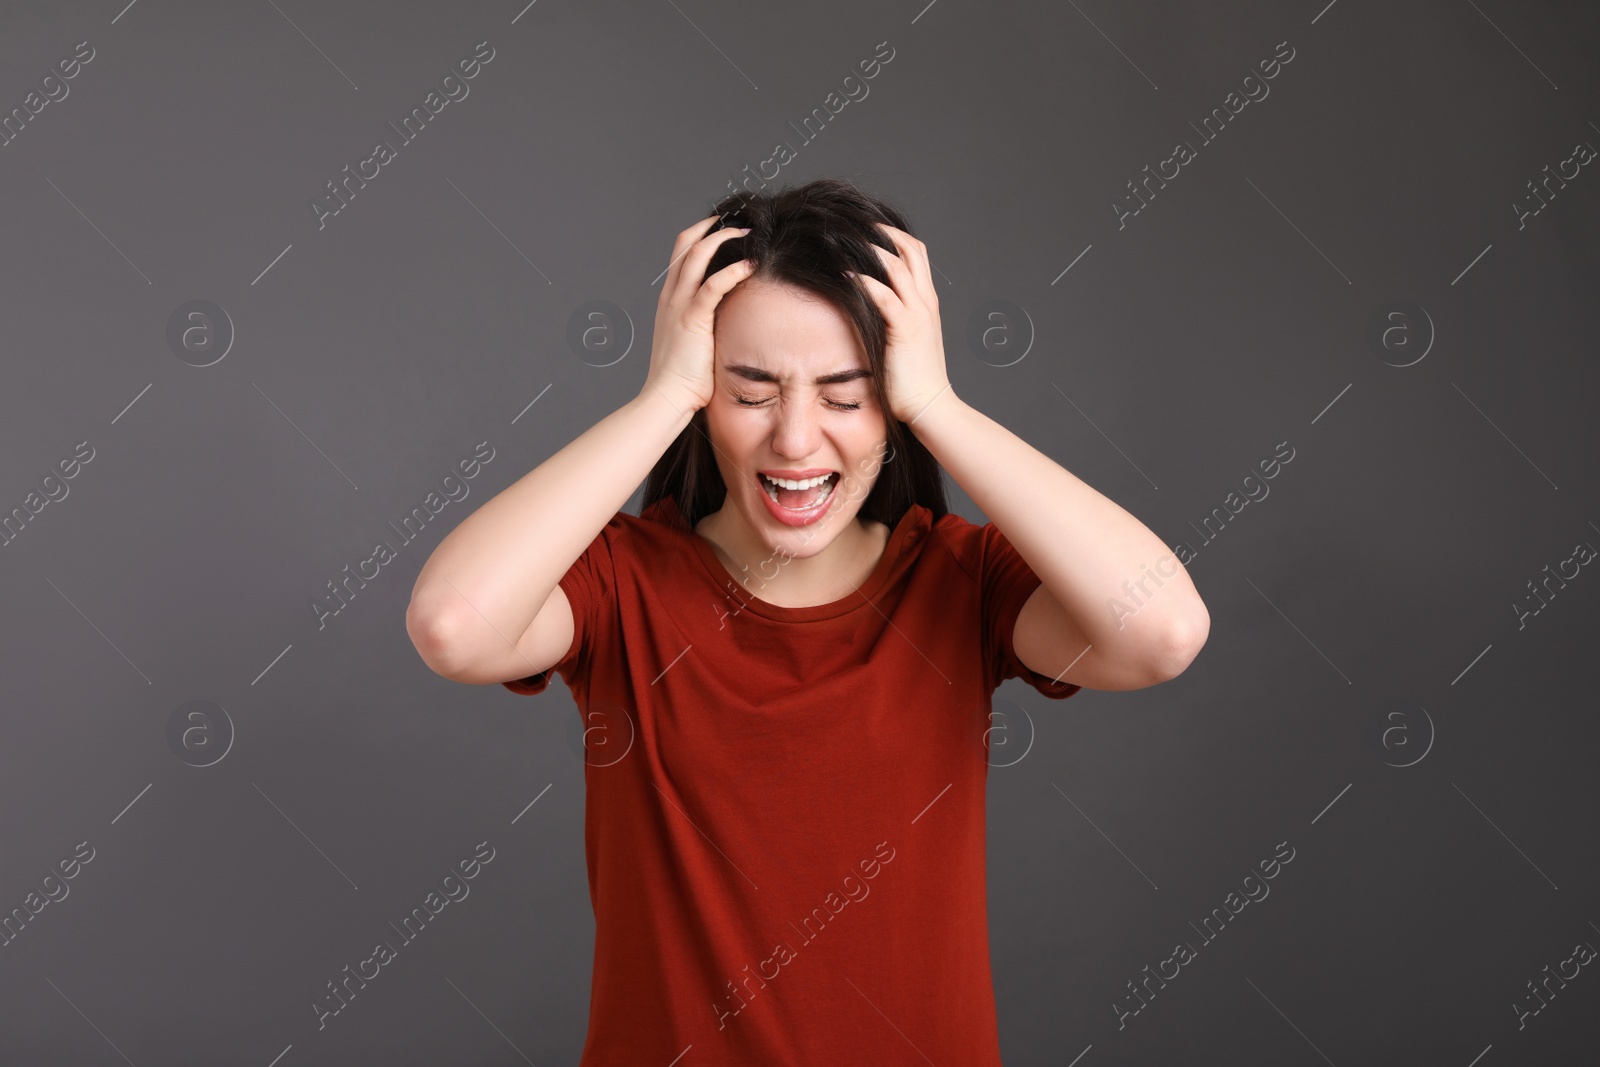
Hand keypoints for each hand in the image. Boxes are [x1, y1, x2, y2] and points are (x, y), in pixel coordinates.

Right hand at [640, 214, 755, 413]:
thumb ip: (705, 327)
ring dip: (725, 238)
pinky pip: (714, 284)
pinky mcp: (692, 318)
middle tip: (739, 223)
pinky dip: (733, 270)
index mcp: (669, 301)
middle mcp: (671, 297)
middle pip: (686, 243)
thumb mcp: (692, 344)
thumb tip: (729, 322)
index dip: (701, 235)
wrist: (666, 399)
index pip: (681, 254)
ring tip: (749, 234)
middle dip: (713, 227)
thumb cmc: (682, 380)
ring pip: (697, 254)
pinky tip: (751, 265)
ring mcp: (678, 305)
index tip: (724, 229)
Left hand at [854, 222, 954, 423]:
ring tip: (847, 241)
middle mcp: (925, 301)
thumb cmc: (914, 378)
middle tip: (857, 224)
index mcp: (926, 301)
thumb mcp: (908, 339)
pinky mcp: (904, 328)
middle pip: (911, 249)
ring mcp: (917, 313)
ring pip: (898, 266)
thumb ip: (894, 318)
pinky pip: (884, 295)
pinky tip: (846, 276)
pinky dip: (864, 281)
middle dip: (884, 232)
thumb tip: (867, 306)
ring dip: (872, 250)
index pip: (916, 254)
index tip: (869, 229)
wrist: (929, 404)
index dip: (894, 236)